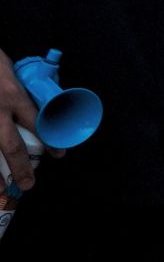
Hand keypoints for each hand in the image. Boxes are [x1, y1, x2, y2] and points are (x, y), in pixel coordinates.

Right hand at [0, 49, 49, 190]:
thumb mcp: (10, 71)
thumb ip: (21, 90)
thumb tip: (37, 102)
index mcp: (13, 95)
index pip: (37, 122)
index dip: (49, 141)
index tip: (59, 155)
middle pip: (11, 146)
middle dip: (21, 167)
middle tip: (29, 184)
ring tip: (1, 189)